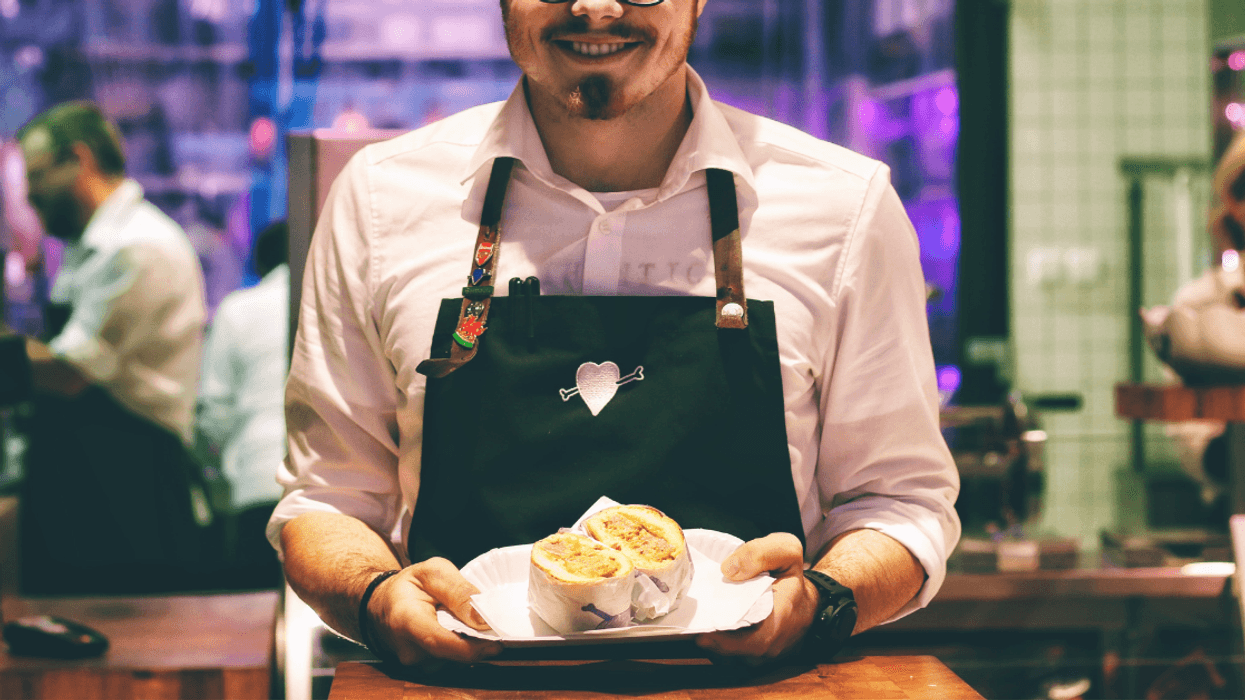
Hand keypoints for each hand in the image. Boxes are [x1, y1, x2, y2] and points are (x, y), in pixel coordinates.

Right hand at [366, 557, 503, 668]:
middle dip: (477, 644)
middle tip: (494, 628)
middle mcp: (407, 647)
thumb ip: (458, 591)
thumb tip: (482, 618)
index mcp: (405, 619)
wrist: (382, 602)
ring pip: (452, 660)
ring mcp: (413, 661)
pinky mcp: (421, 666)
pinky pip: (448, 661)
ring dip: (468, 645)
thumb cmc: (409, 584)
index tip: (496, 643)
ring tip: (470, 624)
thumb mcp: (433, 572)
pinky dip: (460, 648)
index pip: (439, 642)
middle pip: (451, 654)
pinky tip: (461, 632)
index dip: (470, 647)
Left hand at [695, 532, 818, 662]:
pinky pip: (731, 657)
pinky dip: (716, 645)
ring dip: (710, 643)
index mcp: (778, 623)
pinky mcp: (755, 658)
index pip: (747, 643)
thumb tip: (728, 570)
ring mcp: (762, 657)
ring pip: (728, 658)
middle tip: (686, 624)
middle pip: (731, 654)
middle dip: (707, 640)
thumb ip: (759, 553)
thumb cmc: (792, 574)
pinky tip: (705, 627)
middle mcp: (770, 647)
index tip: (699, 633)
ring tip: (692, 624)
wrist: (809, 600)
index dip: (721, 641)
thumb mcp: (786, 550)